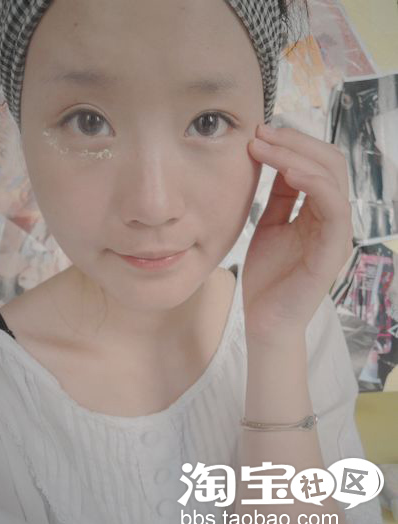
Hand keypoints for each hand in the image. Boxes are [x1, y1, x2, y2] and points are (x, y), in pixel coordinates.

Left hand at [242, 125, 352, 344]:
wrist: (265, 320)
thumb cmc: (268, 276)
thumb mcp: (270, 225)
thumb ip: (280, 196)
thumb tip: (278, 159)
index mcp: (318, 212)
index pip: (318, 164)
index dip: (292, 143)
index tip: (257, 134)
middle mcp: (332, 218)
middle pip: (329, 162)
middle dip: (295, 141)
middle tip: (260, 132)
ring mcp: (335, 234)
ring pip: (332, 177)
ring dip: (297, 155)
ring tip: (264, 146)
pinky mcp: (332, 251)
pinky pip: (333, 207)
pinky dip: (313, 182)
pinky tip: (287, 170)